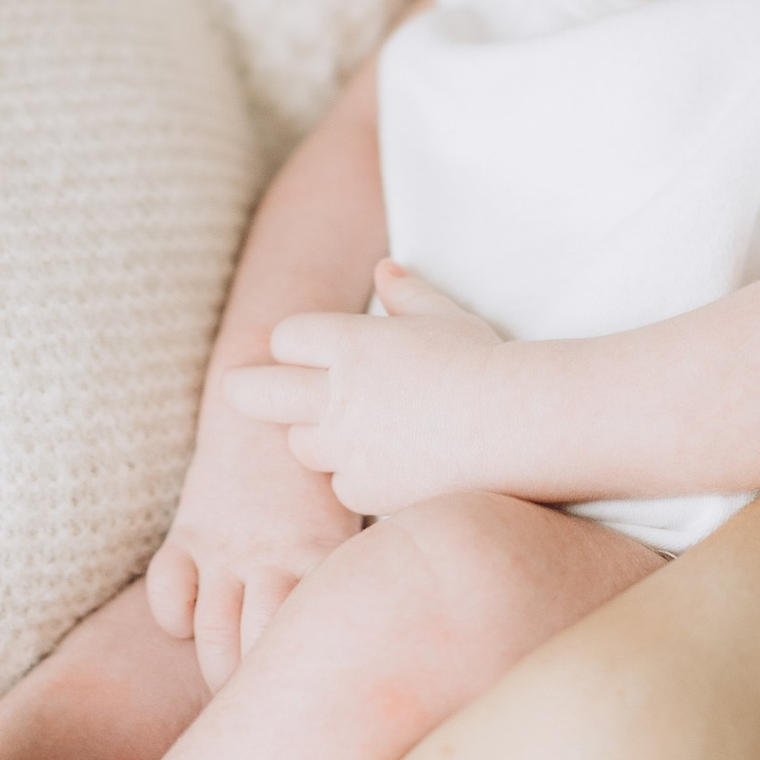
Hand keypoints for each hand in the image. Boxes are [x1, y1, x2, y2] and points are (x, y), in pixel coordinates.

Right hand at [147, 416, 359, 690]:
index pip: (314, 637)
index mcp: (323, 556)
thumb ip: (379, 569)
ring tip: (229, 692)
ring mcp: (226, 547)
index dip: (312, 684)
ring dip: (216, 668)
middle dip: (256, 693)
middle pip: (254, 648)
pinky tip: (191, 622)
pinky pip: (167, 591)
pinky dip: (174, 618)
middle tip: (268, 715)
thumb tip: (426, 626)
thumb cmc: (328, 476)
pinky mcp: (190, 532)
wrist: (273, 406)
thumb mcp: (361, 518)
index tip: (322, 714)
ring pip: (210, 632)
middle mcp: (271, 557)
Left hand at [224, 261, 512, 514]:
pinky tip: (393, 468)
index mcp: (351, 342)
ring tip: (354, 432)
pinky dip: (357, 478)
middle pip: (256, 392)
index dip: (294, 345)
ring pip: (300, 444)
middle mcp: (337, 394)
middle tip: (240, 390)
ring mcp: (346, 446)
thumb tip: (384, 269)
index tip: (305, 353)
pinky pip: (341, 485)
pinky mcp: (365, 490)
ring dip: (316, 437)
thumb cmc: (486, 365)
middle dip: (245, 389)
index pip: (287, 337)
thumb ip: (407, 295)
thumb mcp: (446, 317)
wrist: (519, 427)